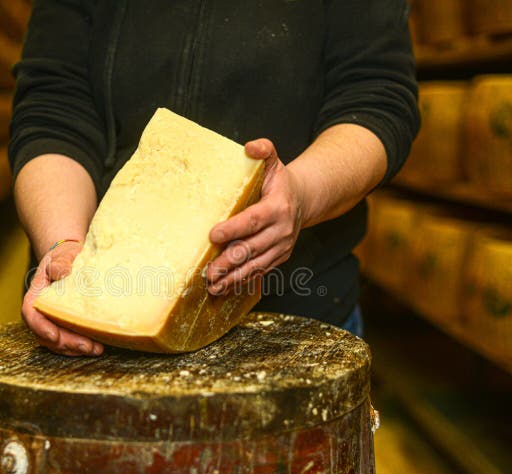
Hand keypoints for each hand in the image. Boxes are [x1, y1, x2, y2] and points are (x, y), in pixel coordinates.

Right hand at [22, 241, 103, 355]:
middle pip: (46, 333)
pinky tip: (97, 347)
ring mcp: (52, 321)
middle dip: (66, 343)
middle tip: (87, 346)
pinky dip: (80, 347)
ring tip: (96, 349)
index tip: (54, 335)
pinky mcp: (65, 326)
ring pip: (57, 342)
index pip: (31, 312)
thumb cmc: (66, 256)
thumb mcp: (63, 255)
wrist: (72, 260)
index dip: (40, 326)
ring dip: (75, 349)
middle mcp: (41, 311)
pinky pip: (68, 341)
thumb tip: (61, 272)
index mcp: (37, 293)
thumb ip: (60, 263)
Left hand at [205, 139, 305, 294]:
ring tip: (213, 286)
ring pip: (255, 265)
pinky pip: (259, 272)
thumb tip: (249, 146)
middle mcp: (281, 231)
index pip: (253, 220)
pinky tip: (225, 290)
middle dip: (229, 261)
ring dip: (233, 278)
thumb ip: (264, 150)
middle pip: (252, 248)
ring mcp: (281, 247)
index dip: (234, 228)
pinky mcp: (279, 258)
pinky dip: (242, 282)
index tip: (213, 235)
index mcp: (278, 208)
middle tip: (208, 271)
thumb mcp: (274, 163)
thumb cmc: (280, 182)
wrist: (304, 201)